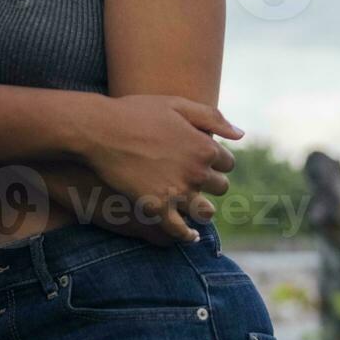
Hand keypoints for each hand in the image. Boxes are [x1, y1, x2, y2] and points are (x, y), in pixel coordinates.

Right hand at [77, 96, 241, 243]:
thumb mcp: (177, 105)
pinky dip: (186, 235)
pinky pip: (179, 230)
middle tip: (196, 181)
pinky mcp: (156, 208)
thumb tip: (240, 134)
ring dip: (202, 210)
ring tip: (195, 208)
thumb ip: (212, 117)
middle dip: (211, 184)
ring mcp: (177, 192)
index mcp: (205, 147)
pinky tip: (188, 235)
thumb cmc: (136, 112)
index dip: (217, 162)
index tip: (205, 161)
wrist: (100, 130)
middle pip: (220, 187)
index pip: (227, 163)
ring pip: (205, 212)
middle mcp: (196, 172)